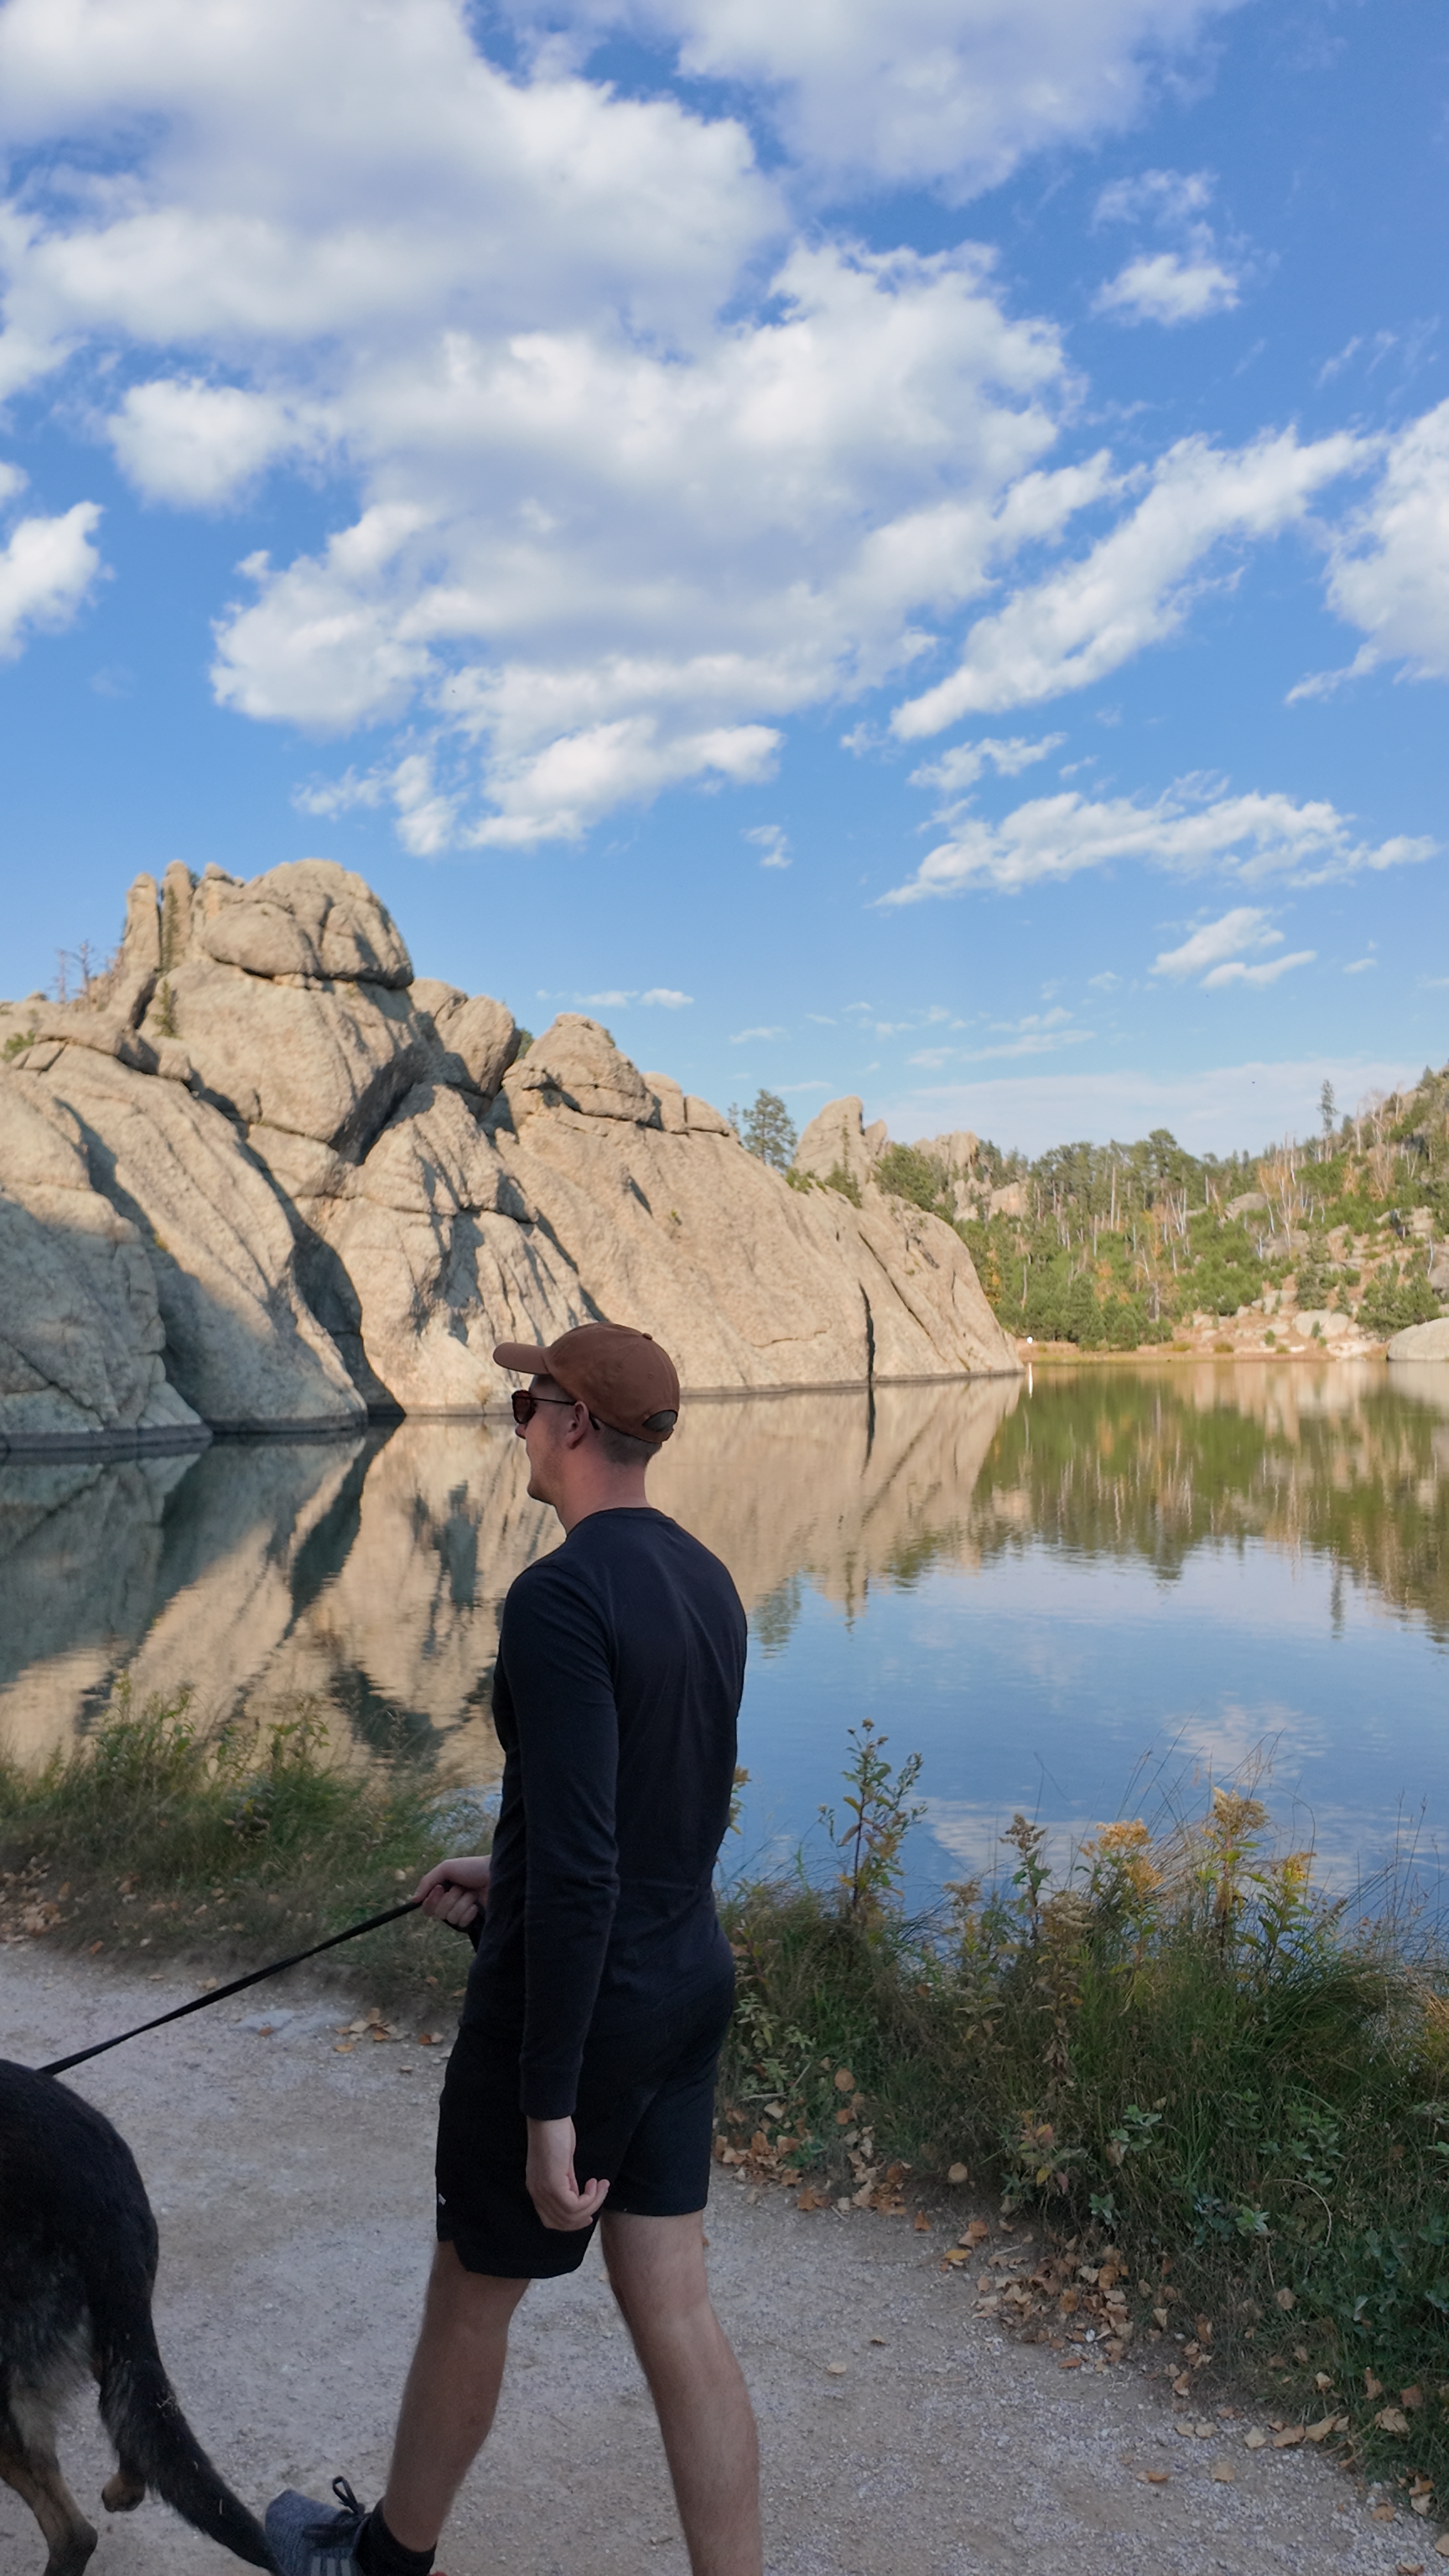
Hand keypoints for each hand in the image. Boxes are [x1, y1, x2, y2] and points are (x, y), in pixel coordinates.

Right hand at [415, 1854, 490, 1928]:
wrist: (498, 1872)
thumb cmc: (473, 1867)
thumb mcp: (447, 1868)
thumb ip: (428, 1881)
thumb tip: (414, 1900)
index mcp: (443, 1892)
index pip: (427, 1907)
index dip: (432, 1900)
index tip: (440, 1888)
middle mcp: (451, 1904)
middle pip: (438, 1913)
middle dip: (451, 1899)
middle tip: (461, 1888)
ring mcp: (462, 1913)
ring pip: (451, 1918)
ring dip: (462, 1902)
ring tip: (473, 1893)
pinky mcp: (473, 1921)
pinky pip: (462, 1924)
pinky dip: (469, 1912)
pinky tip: (477, 1904)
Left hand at [526, 2117, 609, 2231]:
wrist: (549, 2117)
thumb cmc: (555, 2134)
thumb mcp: (561, 2165)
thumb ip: (567, 2183)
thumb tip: (577, 2196)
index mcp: (536, 2190)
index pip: (551, 2221)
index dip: (571, 2224)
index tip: (589, 2216)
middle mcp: (537, 2194)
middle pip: (561, 2222)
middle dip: (584, 2217)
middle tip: (599, 2200)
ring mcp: (544, 2190)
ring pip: (571, 2215)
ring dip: (592, 2204)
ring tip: (601, 2186)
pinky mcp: (553, 2184)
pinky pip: (575, 2205)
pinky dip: (590, 2198)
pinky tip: (595, 2183)